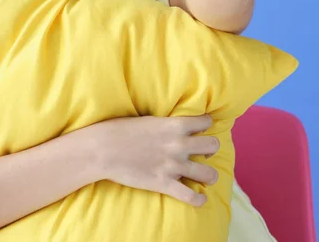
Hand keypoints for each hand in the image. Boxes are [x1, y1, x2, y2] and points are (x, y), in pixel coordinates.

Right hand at [91, 114, 218, 206]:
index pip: (206, 122)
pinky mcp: (165, 184)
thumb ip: (167, 124)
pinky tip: (199, 198)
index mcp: (175, 125)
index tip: (200, 130)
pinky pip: (191, 196)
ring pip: (209, 173)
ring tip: (203, 175)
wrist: (105, 148)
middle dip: (210, 149)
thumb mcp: (150, 120)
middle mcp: (179, 145)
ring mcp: (174, 166)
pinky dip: (198, 199)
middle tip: (202, 153)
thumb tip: (175, 126)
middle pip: (213, 146)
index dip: (205, 125)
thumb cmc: (122, 130)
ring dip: (209, 175)